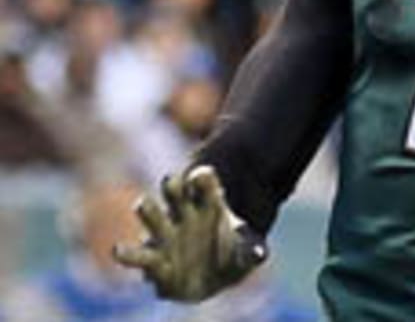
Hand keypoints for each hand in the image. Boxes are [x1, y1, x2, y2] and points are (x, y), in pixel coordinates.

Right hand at [113, 166, 266, 301]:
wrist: (210, 275)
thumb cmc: (230, 254)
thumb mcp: (243, 252)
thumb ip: (250, 250)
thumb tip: (260, 254)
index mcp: (209, 204)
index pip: (205, 183)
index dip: (203, 179)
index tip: (202, 174)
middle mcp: (183, 214)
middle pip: (176, 194)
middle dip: (173, 186)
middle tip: (171, 179)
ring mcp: (166, 235)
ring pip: (155, 217)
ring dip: (149, 210)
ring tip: (142, 203)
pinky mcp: (153, 260)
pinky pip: (140, 255)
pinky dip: (130, 252)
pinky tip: (119, 249)